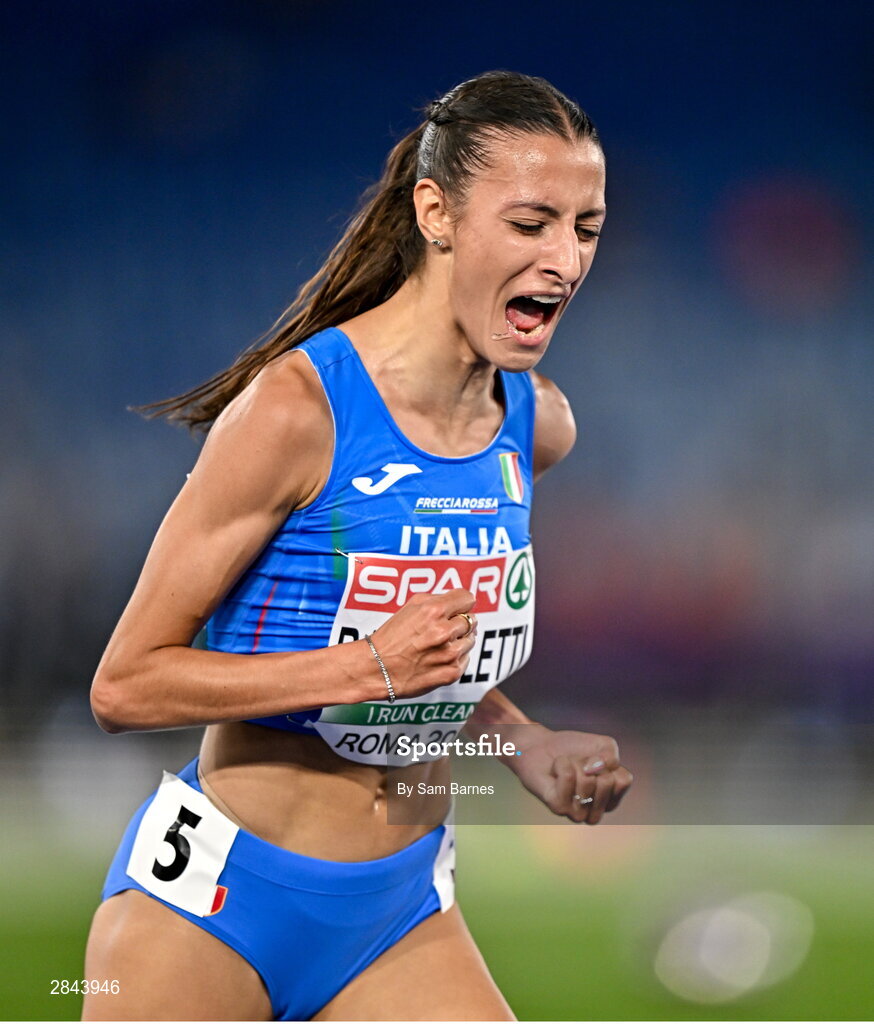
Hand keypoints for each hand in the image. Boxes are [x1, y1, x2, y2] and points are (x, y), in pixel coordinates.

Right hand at [367, 589, 477, 698]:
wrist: (376, 669)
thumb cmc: (391, 637)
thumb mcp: (411, 606)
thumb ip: (438, 599)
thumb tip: (460, 601)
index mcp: (434, 611)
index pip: (468, 598)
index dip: (461, 603)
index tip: (456, 609)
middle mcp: (444, 632)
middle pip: (472, 619)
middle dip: (458, 623)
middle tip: (441, 630)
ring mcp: (450, 653)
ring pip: (471, 640)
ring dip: (458, 641)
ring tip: (438, 645)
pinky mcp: (452, 672)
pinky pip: (466, 658)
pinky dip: (456, 658)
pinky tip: (438, 658)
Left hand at [510, 725, 631, 823]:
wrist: (541, 746)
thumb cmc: (573, 749)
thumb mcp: (603, 746)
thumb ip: (611, 756)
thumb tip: (594, 770)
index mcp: (609, 801)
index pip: (623, 781)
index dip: (608, 763)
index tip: (594, 762)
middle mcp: (594, 812)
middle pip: (607, 781)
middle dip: (590, 763)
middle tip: (577, 765)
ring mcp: (577, 812)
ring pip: (587, 779)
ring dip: (575, 763)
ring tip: (565, 767)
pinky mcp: (558, 807)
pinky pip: (568, 777)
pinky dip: (562, 764)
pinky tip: (555, 770)